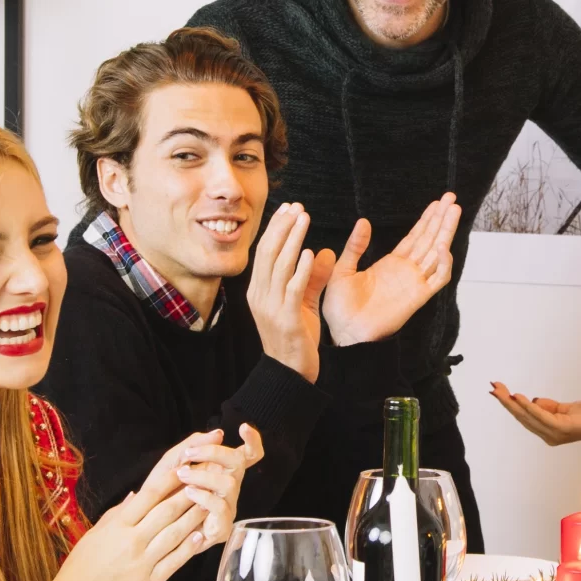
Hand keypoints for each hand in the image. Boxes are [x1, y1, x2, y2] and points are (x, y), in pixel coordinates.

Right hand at [38, 484, 214, 580]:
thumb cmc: (80, 568)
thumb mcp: (94, 534)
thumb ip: (117, 514)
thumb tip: (137, 495)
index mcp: (117, 526)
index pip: (149, 495)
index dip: (170, 479)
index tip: (185, 467)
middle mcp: (132, 540)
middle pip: (166, 511)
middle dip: (189, 494)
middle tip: (206, 481)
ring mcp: (142, 562)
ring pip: (175, 534)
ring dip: (194, 518)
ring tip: (209, 504)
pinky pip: (174, 562)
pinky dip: (189, 548)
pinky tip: (200, 536)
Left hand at [148, 424, 259, 544]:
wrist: (151, 525)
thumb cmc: (164, 491)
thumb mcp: (174, 462)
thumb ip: (194, 444)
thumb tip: (219, 433)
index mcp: (223, 471)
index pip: (248, 455)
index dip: (253, 441)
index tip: (243, 427)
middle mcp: (229, 488)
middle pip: (239, 462)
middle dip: (214, 452)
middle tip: (188, 454)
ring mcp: (227, 507)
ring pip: (230, 484)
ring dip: (203, 475)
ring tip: (182, 475)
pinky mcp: (221, 528)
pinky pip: (221, 508)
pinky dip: (204, 496)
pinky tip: (188, 493)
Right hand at [245, 203, 332, 383]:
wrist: (291, 373)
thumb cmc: (296, 338)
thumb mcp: (304, 304)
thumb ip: (311, 278)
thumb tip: (321, 252)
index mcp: (259, 291)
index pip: (264, 252)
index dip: (276, 228)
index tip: (288, 208)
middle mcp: (260, 296)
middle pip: (269, 253)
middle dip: (282, 227)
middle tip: (296, 207)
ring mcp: (271, 307)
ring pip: (279, 266)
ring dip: (292, 239)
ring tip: (303, 218)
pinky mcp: (286, 319)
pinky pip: (292, 289)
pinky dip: (300, 269)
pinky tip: (308, 252)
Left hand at [321, 194, 459, 346]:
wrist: (344, 333)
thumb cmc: (341, 308)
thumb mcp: (343, 269)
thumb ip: (355, 246)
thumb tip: (363, 221)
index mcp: (391, 263)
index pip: (415, 236)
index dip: (427, 220)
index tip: (437, 203)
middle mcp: (407, 271)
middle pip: (430, 239)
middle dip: (441, 219)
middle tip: (451, 198)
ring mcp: (414, 283)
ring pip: (438, 253)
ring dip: (446, 232)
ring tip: (453, 211)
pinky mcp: (418, 297)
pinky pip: (438, 279)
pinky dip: (444, 263)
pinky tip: (442, 245)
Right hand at [489, 382, 580, 446]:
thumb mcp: (563, 408)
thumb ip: (548, 406)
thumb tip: (532, 401)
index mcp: (547, 431)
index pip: (524, 417)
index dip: (510, 405)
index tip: (497, 390)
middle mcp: (548, 436)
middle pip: (522, 417)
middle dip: (506, 402)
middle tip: (494, 387)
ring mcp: (554, 434)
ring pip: (528, 417)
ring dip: (513, 403)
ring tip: (503, 391)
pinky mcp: (561, 429)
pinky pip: (541, 416)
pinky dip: (529, 407)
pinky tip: (520, 398)